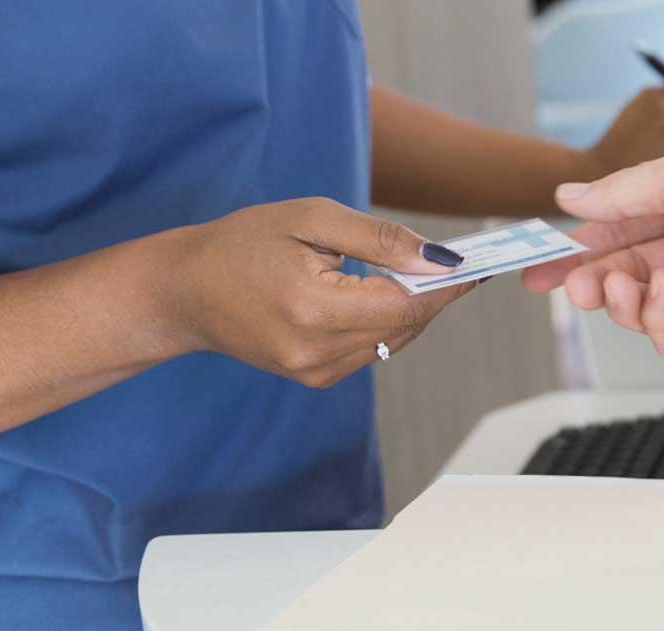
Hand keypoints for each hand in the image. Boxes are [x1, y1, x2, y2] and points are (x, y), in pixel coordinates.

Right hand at [167, 197, 474, 386]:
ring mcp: (315, 372)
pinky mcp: (314, 378)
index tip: (477, 263)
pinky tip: (379, 293)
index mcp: (314, 309)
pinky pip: (370, 350)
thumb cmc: (242, 243)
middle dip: (434, 294)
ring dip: (411, 308)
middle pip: (405, 326)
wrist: (186, 291)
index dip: (446, 286)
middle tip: (458, 261)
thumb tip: (440, 259)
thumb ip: (379, 240)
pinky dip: (384, 321)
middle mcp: (317, 352)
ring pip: (393, 341)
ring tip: (418, 272)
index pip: (406, 306)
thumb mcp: (311, 219)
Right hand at [521, 149, 663, 368]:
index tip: (540, 260)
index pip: (622, 230)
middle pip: (628, 274)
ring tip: (626, 285)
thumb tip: (570, 196)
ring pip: (646, 310)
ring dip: (626, 299)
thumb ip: (620, 193)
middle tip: (566, 286)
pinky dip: (658, 323)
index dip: (579, 246)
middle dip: (593, 281)